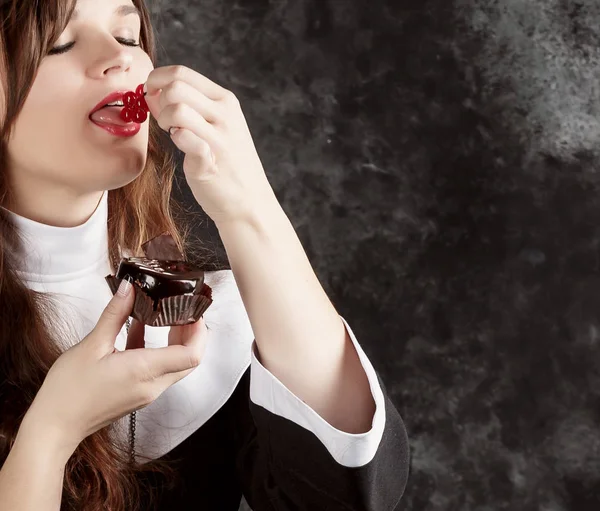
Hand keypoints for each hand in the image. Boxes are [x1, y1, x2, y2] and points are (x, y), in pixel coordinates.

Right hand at [26, 279, 207, 454]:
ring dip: (176, 341)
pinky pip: (159, 370)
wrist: (54, 427)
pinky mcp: (139, 394)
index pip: (191, 354)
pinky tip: (140, 331)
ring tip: (167, 316)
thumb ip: (115, 315)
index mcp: (144, 371)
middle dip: (193, 334)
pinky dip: (157, 350)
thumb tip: (128, 289)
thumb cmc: (68, 391)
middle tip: (184, 310)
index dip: (199, 332)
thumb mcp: (91, 345)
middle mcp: (152, 385)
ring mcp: (147, 393)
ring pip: (176, 365)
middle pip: (189, 360)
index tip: (194, 312)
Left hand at [143, 65, 278, 224]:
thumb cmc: (226, 163)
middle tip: (162, 119)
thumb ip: (185, 107)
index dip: (156, 79)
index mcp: (224, 100)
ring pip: (178, 109)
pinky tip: (184, 150)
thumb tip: (151, 92)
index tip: (150, 95)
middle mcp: (225, 114)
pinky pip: (185, 138)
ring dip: (164, 121)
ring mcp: (220, 138)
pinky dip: (178, 141)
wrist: (250, 201)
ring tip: (171, 134)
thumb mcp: (212, 127)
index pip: (182, 72)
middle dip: (158, 100)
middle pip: (176, 86)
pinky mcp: (211, 161)